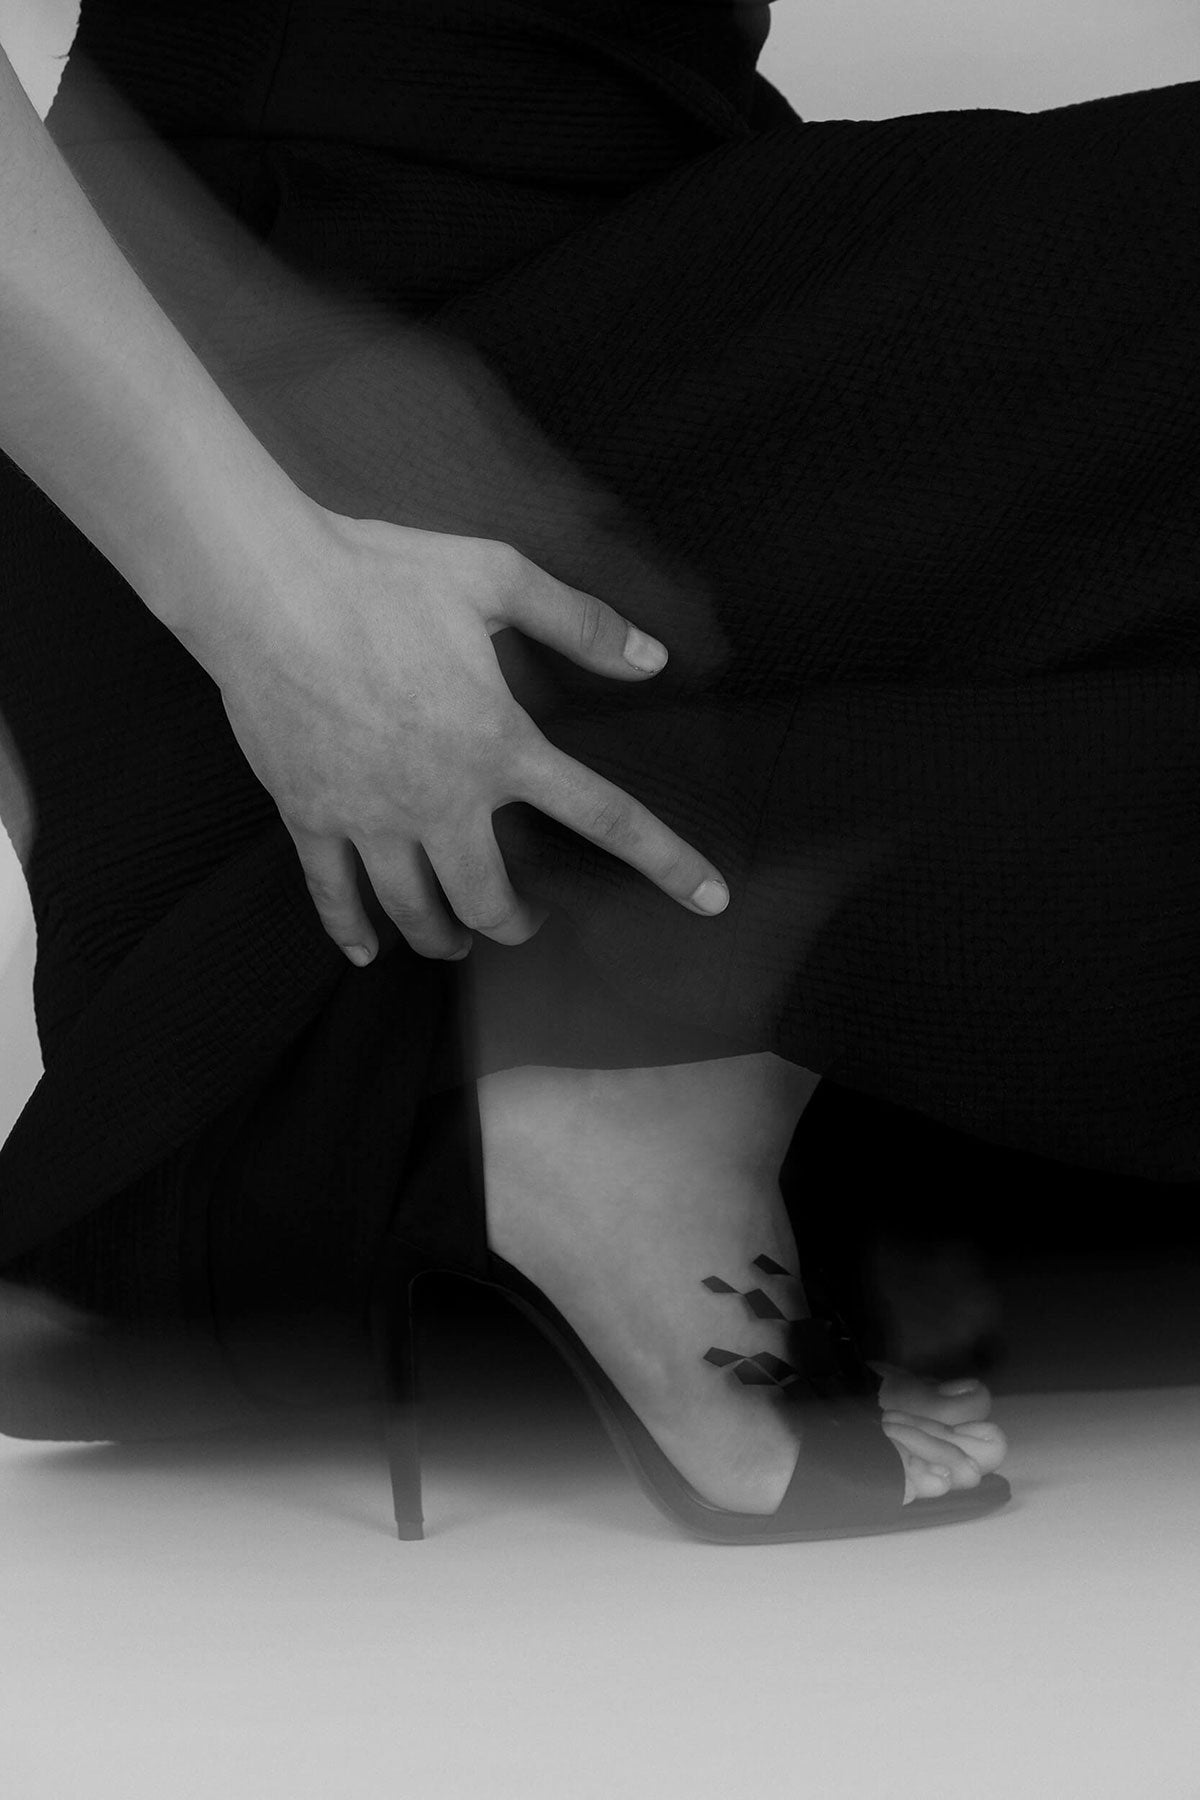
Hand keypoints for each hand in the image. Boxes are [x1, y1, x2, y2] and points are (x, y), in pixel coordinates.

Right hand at [178, 501, 729, 962]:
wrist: (266, 588)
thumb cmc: (382, 574)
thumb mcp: (498, 576)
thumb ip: (580, 623)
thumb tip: (652, 660)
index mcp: (501, 743)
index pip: (606, 818)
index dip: (669, 863)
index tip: (713, 901)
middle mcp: (443, 798)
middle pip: (492, 901)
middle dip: (514, 923)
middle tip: (524, 919)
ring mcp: (372, 817)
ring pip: (418, 912)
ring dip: (444, 939)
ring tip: (453, 943)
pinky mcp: (311, 816)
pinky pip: (335, 896)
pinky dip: (353, 932)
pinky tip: (368, 952)